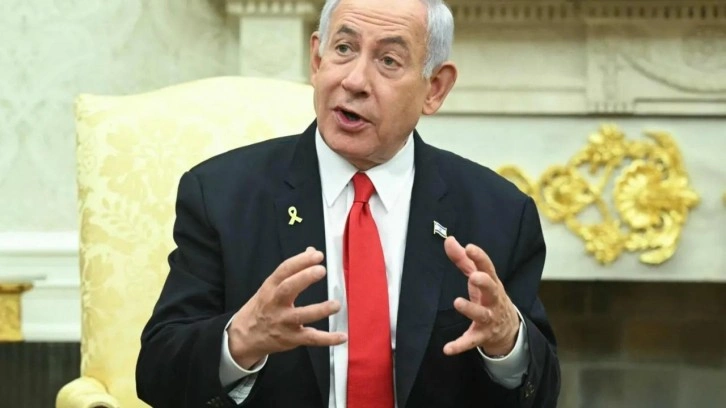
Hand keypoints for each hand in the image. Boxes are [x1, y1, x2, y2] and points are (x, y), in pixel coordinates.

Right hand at [227, 247, 346, 368]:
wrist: (246, 336)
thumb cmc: (264, 306)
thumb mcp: (271, 286)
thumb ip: (292, 270)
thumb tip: (311, 251)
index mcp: (270, 287)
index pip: (284, 270)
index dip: (301, 261)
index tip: (318, 255)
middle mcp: (275, 303)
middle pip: (288, 289)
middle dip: (304, 278)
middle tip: (322, 270)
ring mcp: (283, 322)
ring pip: (301, 315)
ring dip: (320, 310)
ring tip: (336, 304)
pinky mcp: (292, 339)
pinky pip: (311, 339)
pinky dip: (327, 339)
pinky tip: (342, 336)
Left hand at [442, 236, 519, 356]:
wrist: (508, 329)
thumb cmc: (489, 297)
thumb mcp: (479, 277)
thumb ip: (463, 260)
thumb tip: (448, 240)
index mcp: (492, 283)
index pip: (488, 267)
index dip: (480, 257)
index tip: (470, 247)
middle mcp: (493, 300)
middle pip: (492, 290)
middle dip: (484, 283)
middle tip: (475, 276)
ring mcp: (489, 319)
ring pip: (481, 315)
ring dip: (470, 309)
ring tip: (457, 302)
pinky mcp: (481, 336)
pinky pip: (470, 341)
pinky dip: (459, 345)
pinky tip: (447, 349)